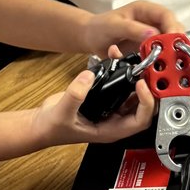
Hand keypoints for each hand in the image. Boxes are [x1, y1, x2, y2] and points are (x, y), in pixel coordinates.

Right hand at [32, 71, 155, 146]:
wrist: (43, 124)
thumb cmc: (53, 128)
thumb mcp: (62, 113)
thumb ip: (75, 96)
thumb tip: (88, 77)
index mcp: (111, 130)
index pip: (140, 120)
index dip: (146, 102)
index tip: (141, 84)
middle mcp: (115, 120)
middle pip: (143, 105)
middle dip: (146, 87)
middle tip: (144, 69)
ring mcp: (111, 108)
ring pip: (133, 93)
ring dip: (135, 76)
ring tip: (132, 60)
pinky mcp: (104, 97)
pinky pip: (119, 84)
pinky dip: (121, 71)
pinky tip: (116, 58)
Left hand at [82, 1, 183, 57]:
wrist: (90, 38)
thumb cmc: (99, 27)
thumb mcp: (113, 25)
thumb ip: (132, 29)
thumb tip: (153, 34)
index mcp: (145, 10)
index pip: (166, 15)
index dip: (173, 27)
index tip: (174, 41)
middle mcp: (151, 23)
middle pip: (172, 31)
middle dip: (175, 43)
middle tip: (173, 55)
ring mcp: (150, 37)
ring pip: (168, 45)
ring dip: (168, 54)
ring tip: (166, 63)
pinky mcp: (147, 50)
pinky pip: (158, 56)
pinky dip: (159, 62)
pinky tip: (156, 68)